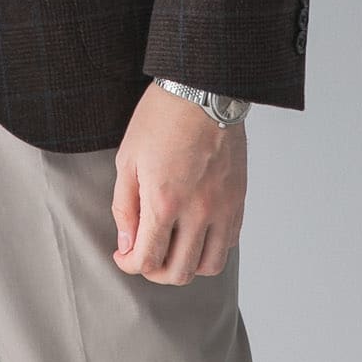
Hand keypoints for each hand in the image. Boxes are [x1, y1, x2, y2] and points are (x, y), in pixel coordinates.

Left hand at [111, 81, 246, 282]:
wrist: (202, 89)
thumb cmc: (162, 117)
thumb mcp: (128, 157)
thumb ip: (125, 205)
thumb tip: (127, 243)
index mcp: (164, 200)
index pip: (147, 259)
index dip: (129, 265)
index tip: (123, 255)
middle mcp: (197, 211)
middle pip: (178, 272)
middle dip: (155, 272)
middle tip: (144, 256)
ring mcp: (222, 208)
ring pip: (208, 266)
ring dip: (186, 266)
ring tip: (172, 249)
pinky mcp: (238, 201)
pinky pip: (229, 244)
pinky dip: (210, 249)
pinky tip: (195, 234)